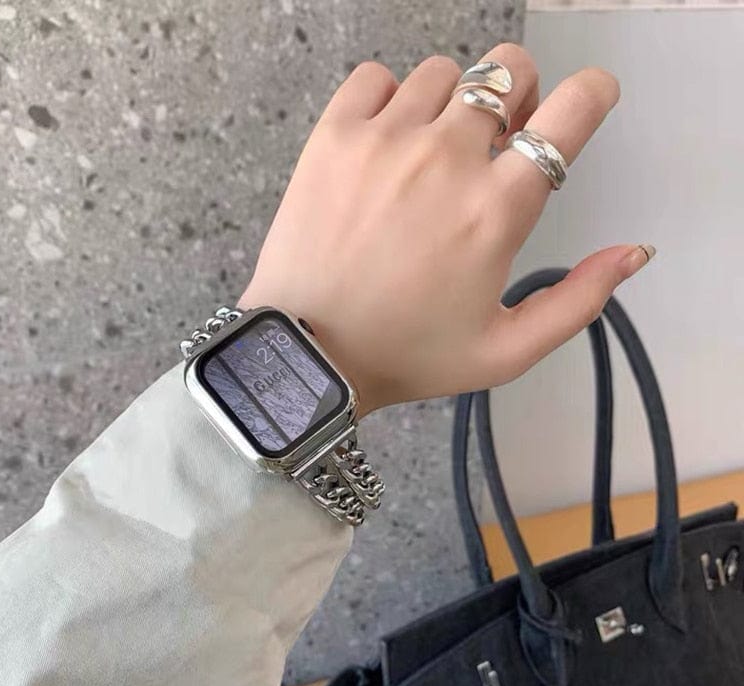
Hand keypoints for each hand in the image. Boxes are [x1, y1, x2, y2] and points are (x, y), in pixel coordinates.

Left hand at [239, 43, 653, 416]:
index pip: (571, 111)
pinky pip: (375, 78)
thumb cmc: (408, 357)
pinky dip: (388, 99)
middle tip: (496, 139)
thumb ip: (579, 300)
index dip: (591, 95)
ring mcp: (386, 140)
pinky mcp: (333, 137)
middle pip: (508, 68)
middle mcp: (446, 158)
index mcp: (497, 209)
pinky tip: (384, 143)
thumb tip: (634, 251)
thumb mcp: (506, 352)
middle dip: (517, 95)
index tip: (583, 104)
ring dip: (451, 104)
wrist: (310, 355)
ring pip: (442, 73)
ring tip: (430, 152)